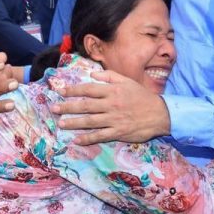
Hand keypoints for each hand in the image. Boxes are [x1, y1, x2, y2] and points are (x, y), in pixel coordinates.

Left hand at [50, 70, 170, 144]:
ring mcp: (114, 119)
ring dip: (74, 123)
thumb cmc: (142, 96)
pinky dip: (88, 138)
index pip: (88, 89)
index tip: (60, 91)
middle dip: (68, 107)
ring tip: (61, 123)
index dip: (73, 90)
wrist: (160, 114)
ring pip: (90, 121)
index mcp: (112, 91)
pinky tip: (77, 140)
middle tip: (53, 109)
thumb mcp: (127, 81)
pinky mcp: (119, 133)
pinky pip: (100, 136)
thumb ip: (109, 76)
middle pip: (85, 106)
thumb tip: (92, 73)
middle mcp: (111, 104)